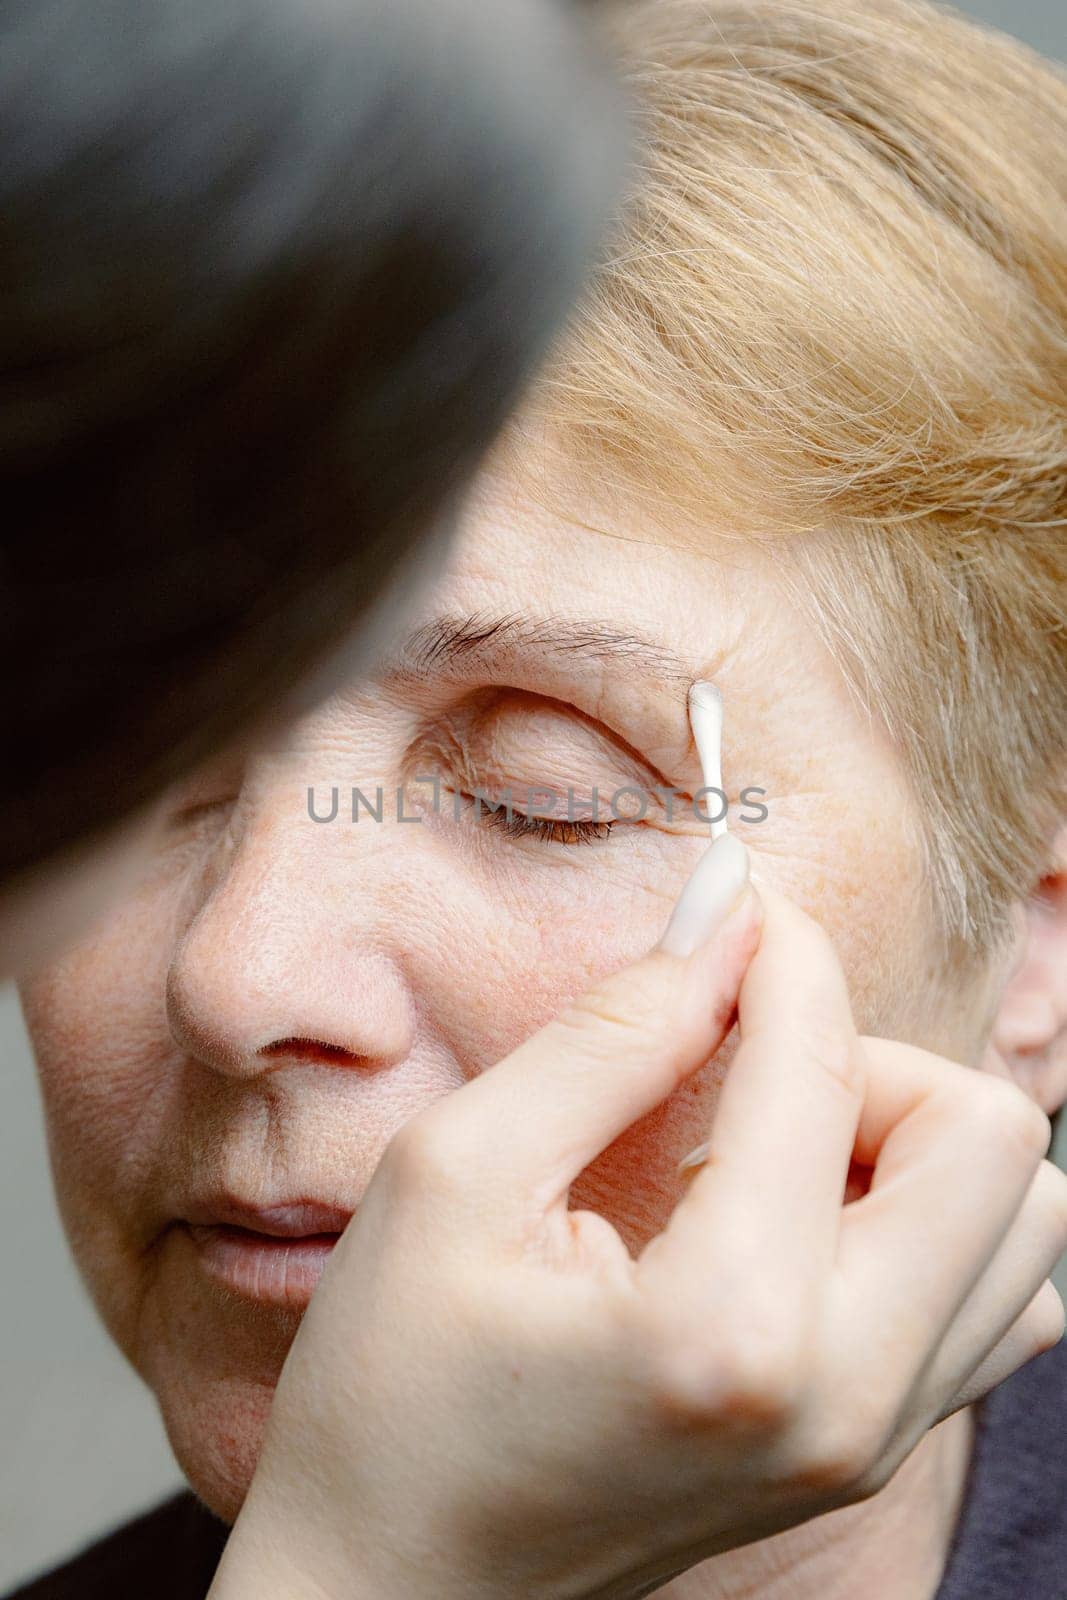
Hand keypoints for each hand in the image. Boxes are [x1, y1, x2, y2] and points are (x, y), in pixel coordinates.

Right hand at [210, 834, 1066, 1599]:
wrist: (390, 1589)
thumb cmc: (388, 1394)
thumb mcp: (457, 1175)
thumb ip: (609, 1034)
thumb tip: (720, 915)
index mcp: (727, 1327)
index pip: (822, 1069)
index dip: (779, 953)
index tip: (731, 908)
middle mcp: (845, 1396)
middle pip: (989, 1139)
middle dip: (874, 1054)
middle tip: (747, 1062)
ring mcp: (874, 1439)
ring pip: (1022, 1219)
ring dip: (911, 1136)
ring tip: (772, 1145)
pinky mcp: (873, 1451)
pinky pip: (1000, 1299)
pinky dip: (931, 1217)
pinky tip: (805, 1215)